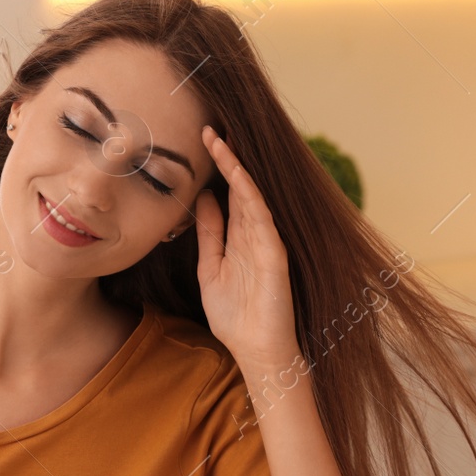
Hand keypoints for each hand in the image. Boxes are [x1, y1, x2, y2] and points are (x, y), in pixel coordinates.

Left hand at [192, 125, 299, 367]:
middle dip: (227, 157)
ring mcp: (266, 241)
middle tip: (209, 125)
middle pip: (240, 187)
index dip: (217, 168)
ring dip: (235, 166)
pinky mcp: (274, 252)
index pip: (229, 194)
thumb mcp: (211, 269)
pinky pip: (261, 216)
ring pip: (250, 194)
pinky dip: (249, 192)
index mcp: (240, 237)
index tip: (201, 142)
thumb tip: (203, 198)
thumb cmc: (236, 316)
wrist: (256, 350)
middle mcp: (256, 233)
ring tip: (218, 137)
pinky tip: (236, 173)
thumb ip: (209, 234)